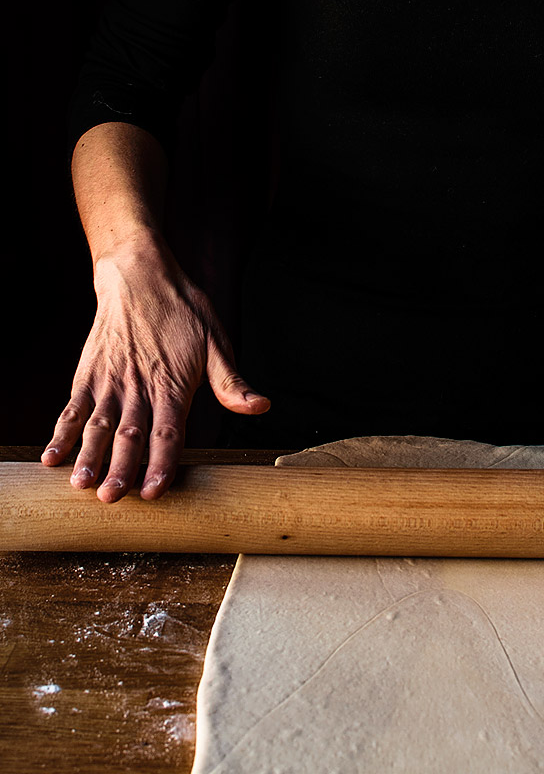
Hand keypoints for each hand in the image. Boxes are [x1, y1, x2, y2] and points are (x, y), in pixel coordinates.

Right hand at [41, 236, 269, 501]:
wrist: (139, 276)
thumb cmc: (182, 311)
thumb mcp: (215, 342)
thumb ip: (231, 382)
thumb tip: (261, 407)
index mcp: (172, 385)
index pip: (167, 433)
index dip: (161, 464)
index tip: (153, 491)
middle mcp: (139, 388)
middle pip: (129, 435)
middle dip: (120, 469)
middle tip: (111, 498)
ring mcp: (110, 382)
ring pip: (98, 425)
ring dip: (88, 456)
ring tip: (80, 484)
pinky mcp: (88, 374)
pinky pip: (73, 408)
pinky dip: (62, 432)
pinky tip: (51, 457)